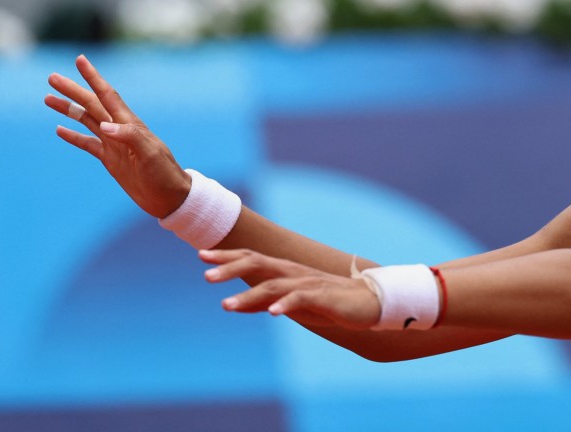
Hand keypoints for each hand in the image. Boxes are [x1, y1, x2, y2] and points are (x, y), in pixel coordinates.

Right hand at [46, 54, 190, 217]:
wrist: (169, 198)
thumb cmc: (164, 173)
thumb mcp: (150, 154)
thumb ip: (129, 137)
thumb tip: (104, 126)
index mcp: (128, 124)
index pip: (107, 95)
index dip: (93, 77)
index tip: (80, 60)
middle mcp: (119, 129)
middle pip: (90, 104)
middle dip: (72, 90)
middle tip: (51, 77)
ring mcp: (113, 144)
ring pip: (85, 120)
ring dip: (68, 109)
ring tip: (48, 98)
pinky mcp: (110, 159)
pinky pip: (87, 143)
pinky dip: (73, 136)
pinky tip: (59, 130)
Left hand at [202, 249, 380, 329]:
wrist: (368, 302)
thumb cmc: (327, 302)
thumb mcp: (288, 302)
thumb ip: (261, 302)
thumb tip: (233, 304)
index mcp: (283, 271)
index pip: (250, 258)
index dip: (227, 257)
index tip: (201, 256)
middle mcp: (292, 272)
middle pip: (257, 263)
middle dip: (230, 267)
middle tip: (205, 275)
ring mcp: (307, 283)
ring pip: (273, 285)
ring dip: (248, 294)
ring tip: (226, 304)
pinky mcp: (323, 297)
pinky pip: (301, 299)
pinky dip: (286, 305)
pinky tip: (273, 314)